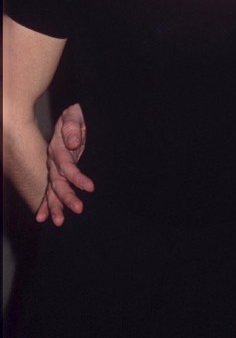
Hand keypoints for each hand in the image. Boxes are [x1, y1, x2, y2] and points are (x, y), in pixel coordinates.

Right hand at [35, 103, 93, 225]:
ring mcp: (54, 167)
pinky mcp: (57, 171)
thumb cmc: (75, 115)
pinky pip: (50, 189)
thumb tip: (73, 143)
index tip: (90, 187)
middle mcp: (53, 160)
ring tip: (58, 221)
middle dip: (66, 197)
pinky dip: (47, 203)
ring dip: (55, 205)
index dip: (77, 178)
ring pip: (52, 189)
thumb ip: (72, 127)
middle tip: (78, 209)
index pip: (67, 166)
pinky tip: (44, 217)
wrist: (71, 115)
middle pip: (57, 181)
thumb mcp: (74, 115)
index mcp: (58, 148)